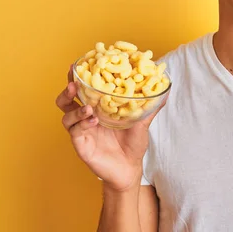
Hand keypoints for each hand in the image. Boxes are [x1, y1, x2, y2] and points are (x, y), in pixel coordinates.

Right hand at [56, 65, 167, 191]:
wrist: (129, 169)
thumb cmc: (133, 144)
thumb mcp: (142, 123)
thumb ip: (150, 107)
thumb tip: (166, 91)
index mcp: (98, 107)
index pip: (84, 89)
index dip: (79, 76)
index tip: (78, 63)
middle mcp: (86, 116)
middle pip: (67, 99)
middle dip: (68, 88)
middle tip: (74, 82)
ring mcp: (81, 130)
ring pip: (66, 114)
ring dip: (76, 107)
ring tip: (89, 107)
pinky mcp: (81, 143)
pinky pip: (75, 130)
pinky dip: (81, 123)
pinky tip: (93, 121)